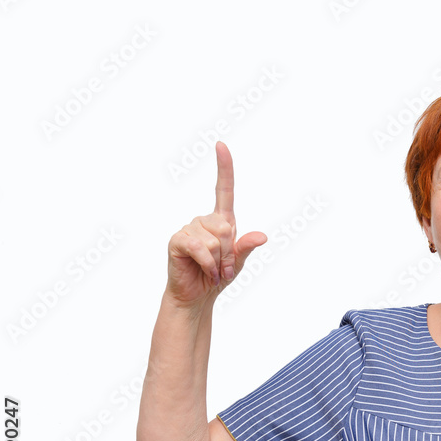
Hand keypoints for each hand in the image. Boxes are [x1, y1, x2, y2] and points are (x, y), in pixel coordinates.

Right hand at [165, 142, 266, 308]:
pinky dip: (208, 263)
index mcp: (221, 221)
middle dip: (230, 252)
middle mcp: (204, 220)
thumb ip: (246, 247)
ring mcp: (189, 229)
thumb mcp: (238, 262)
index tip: (221, 145)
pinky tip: (205, 271)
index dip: (224, 167)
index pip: (223, 189)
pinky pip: (201, 247)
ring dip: (219, 260)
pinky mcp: (178, 241)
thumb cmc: (218, 276)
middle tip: (224, 267)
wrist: (197, 296)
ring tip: (213, 270)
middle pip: (227, 226)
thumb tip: (261, 236)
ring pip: (215, 239)